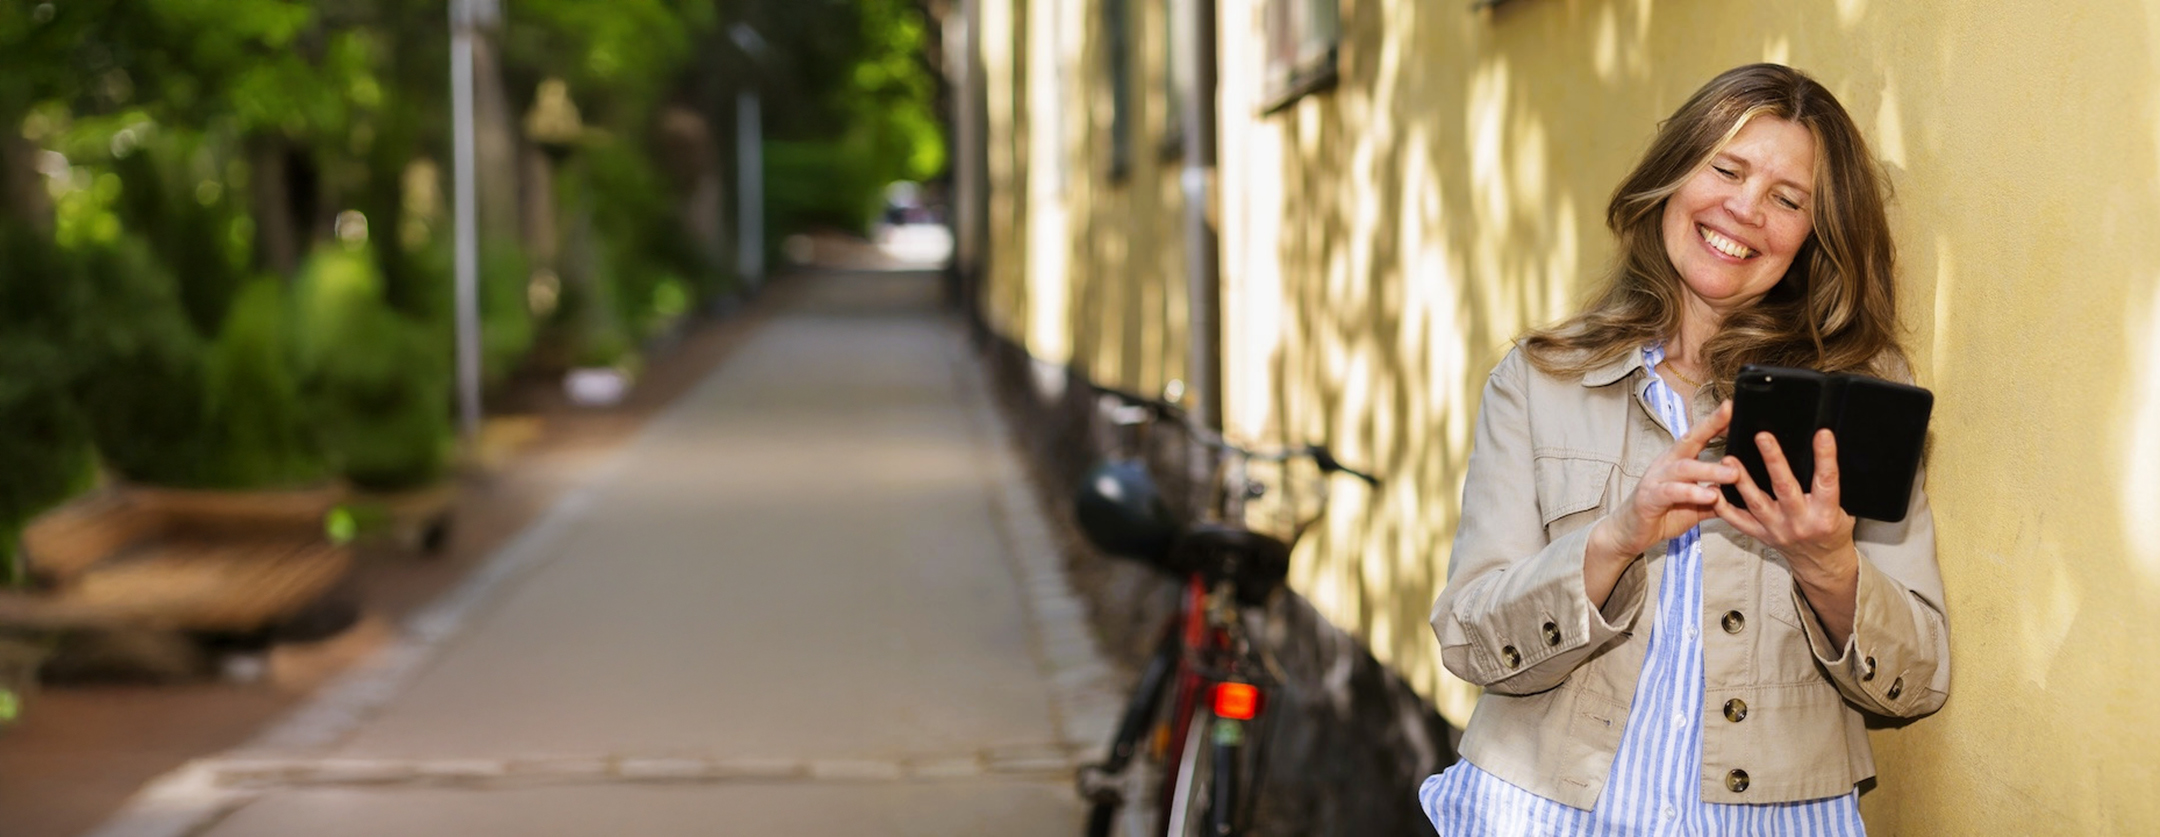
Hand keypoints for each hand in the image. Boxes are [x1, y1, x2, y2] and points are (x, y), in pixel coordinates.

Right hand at [1590, 401, 1741, 560]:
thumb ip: (1717, 496)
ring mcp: (1655, 480)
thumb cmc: (1662, 514)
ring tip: (1733, 474)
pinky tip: (1710, 496)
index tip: (1733, 408)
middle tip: (1734, 422)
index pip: (1697, 437)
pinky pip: (1671, 492)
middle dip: (1710, 428)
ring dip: (1710, 470)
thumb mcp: (1697, 505)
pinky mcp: (1648, 498)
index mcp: (1677, 461)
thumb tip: (1743, 491)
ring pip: (1684, 468)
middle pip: (1688, 440)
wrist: (1629, 533)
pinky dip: (1692, 493)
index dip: (1714, 423)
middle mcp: (1666, 464)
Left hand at [1714, 428, 1860, 643]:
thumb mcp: (1842, 508)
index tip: (1822, 434)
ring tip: (1729, 459)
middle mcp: (1800, 522)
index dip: (1825, 457)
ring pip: (1756, 502)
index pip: (1827, 481)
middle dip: (1774, 461)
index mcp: (1826, 513)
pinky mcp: (1760, 535)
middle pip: (1785, 488)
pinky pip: (1738, 521)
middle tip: (1763, 436)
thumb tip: (1820, 448)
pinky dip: (1724, 506)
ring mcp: (1777, 530)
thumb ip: (1826, 485)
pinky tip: (1713, 488)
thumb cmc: (1832, 529)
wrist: (1820, 562)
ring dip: (1742, 480)